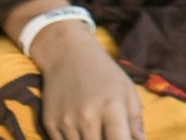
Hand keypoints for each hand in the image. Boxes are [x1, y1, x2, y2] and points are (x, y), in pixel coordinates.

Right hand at [34, 22, 143, 139]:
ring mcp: (66, 122)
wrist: (66, 53)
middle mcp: (87, 117)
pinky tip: (79, 130)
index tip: (122, 138)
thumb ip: (135, 120)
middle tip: (108, 133)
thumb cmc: (103, 73)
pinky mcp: (50, 124)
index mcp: (111, 107)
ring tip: (94, 129)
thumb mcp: (126, 89)